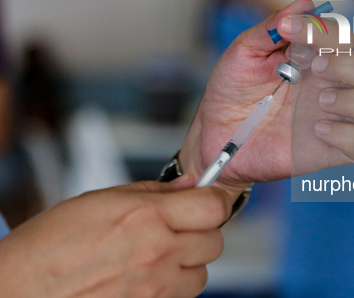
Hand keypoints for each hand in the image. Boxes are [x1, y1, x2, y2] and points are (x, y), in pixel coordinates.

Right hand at [0, 175, 230, 297]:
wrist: (18, 292)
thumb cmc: (49, 245)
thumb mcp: (99, 200)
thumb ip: (152, 192)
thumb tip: (188, 185)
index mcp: (146, 218)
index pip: (213, 207)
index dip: (213, 201)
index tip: (207, 200)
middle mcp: (157, 254)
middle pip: (215, 242)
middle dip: (201, 233)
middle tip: (178, 229)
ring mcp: (155, 289)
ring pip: (201, 275)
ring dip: (187, 265)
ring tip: (156, 257)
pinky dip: (171, 288)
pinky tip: (144, 278)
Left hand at [181, 0, 353, 195]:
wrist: (214, 133)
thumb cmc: (232, 91)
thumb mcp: (245, 53)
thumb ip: (272, 28)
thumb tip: (304, 3)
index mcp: (318, 61)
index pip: (346, 39)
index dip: (323, 30)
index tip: (287, 29)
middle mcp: (334, 89)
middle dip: (353, 67)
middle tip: (315, 68)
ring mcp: (335, 121)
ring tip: (319, 100)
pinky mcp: (328, 151)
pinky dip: (346, 135)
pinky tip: (315, 130)